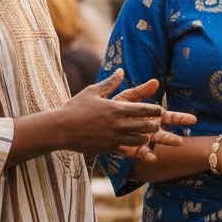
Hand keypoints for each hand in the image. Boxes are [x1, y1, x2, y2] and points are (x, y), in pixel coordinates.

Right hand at [58, 69, 192, 156]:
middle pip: (145, 126)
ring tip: (149, 135)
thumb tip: (121, 70)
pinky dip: (134, 150)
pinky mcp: (107, 149)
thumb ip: (110, 82)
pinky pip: (126, 151)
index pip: (143, 109)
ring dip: (146, 138)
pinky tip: (138, 149)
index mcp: (116, 108)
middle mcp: (117, 124)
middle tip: (158, 124)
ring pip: (138, 140)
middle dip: (154, 125)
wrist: (60, 129)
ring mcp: (113, 138)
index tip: (160, 110)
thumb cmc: (75, 107)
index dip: (154, 110)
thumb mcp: (93, 91)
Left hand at [112, 75, 196, 160]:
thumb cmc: (114, 107)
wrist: (96, 120)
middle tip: (182, 141)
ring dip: (163, 145)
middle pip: (164, 133)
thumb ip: (141, 91)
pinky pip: (139, 153)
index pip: (168, 117)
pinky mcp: (129, 148)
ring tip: (172, 147)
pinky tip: (153, 158)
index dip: (180, 118)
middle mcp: (147, 128)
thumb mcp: (127, 97)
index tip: (193, 120)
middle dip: (173, 137)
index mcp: (150, 115)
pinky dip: (146, 155)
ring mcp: (140, 139)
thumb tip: (156, 81)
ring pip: (154, 143)